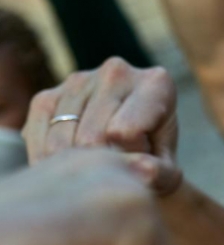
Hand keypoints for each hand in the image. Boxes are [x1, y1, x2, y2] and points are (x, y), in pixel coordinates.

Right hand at [23, 58, 180, 195]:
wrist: (127, 141)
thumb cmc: (150, 156)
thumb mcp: (166, 170)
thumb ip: (161, 173)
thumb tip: (143, 170)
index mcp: (155, 83)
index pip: (125, 131)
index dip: (129, 156)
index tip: (139, 158)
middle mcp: (116, 72)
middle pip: (91, 137)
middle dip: (99, 163)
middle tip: (114, 166)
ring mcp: (78, 80)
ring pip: (61, 142)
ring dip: (73, 164)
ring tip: (95, 164)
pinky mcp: (47, 95)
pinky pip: (36, 138)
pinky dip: (46, 160)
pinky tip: (68, 163)